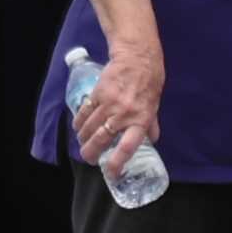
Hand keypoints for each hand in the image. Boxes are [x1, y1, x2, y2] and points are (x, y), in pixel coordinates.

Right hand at [72, 38, 161, 171]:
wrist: (137, 59)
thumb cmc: (149, 83)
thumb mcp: (154, 107)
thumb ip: (151, 125)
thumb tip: (151, 141)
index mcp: (141, 121)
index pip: (127, 147)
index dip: (118, 163)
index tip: (111, 173)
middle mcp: (124, 115)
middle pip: (101, 139)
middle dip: (91, 152)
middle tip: (89, 158)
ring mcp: (109, 104)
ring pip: (90, 126)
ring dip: (83, 138)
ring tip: (82, 143)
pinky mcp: (98, 93)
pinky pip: (85, 112)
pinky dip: (79, 121)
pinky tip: (77, 127)